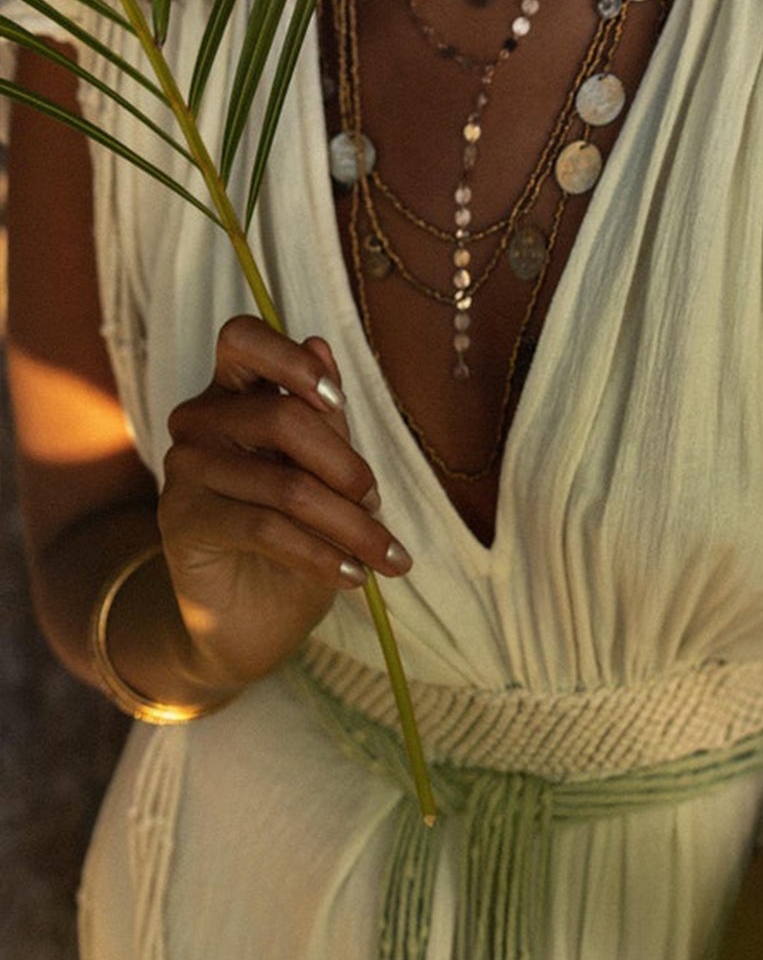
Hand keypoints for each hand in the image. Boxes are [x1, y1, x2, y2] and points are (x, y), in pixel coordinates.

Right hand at [157, 315, 411, 690]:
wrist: (248, 622)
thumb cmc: (294, 535)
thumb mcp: (322, 472)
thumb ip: (323, 415)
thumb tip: (321, 344)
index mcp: (232, 392)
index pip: (242, 338)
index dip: (291, 359)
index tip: (337, 401)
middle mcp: (199, 421)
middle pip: (282, 416)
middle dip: (347, 467)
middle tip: (377, 504)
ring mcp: (184, 471)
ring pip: (284, 483)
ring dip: (349, 524)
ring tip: (383, 555)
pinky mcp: (181, 523)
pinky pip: (266, 527)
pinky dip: (322, 554)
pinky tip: (353, 577)